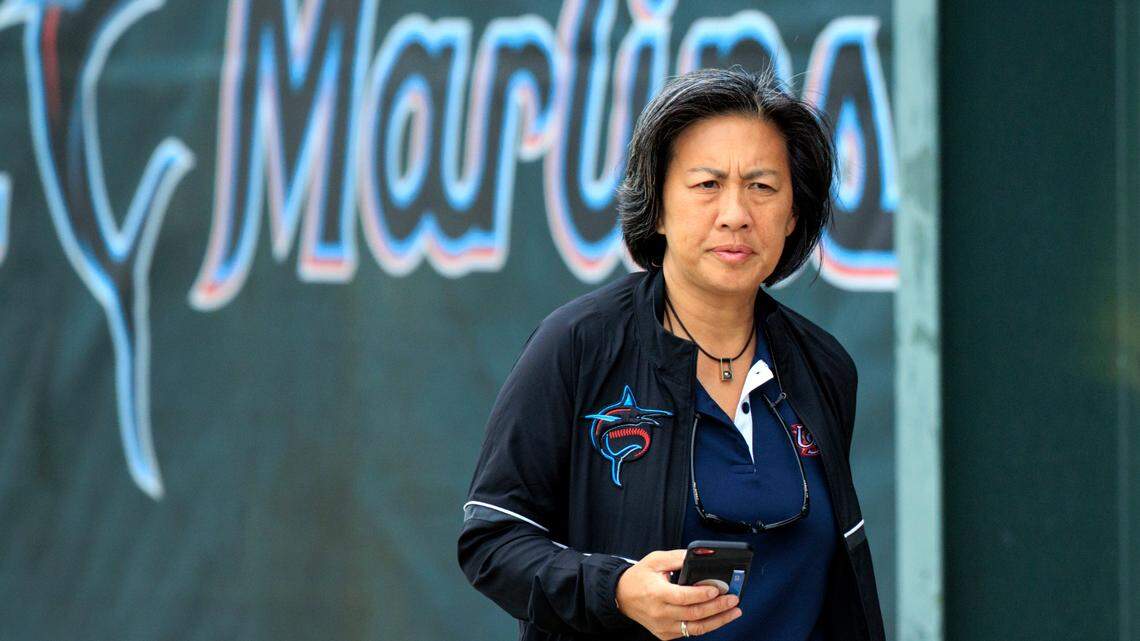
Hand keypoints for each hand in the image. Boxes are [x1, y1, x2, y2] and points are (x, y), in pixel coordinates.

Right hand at [615, 550, 741, 638]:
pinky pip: (690, 632)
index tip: (718, 589)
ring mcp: (663, 626)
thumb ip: (677, 557)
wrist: (621, 596)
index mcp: (656, 593)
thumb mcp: (655, 560)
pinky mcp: (665, 634)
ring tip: (733, 611)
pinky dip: (706, 625)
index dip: (702, 594)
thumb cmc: (639, 577)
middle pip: (694, 613)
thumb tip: (699, 556)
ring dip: (718, 620)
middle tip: (733, 599)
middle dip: (718, 607)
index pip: (683, 596)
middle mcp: (660, 612)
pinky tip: (717, 617)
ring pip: (695, 628)